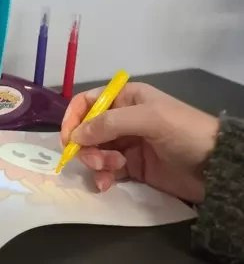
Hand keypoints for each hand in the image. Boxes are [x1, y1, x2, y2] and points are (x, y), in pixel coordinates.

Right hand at [60, 82, 218, 202]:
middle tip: (97, 160)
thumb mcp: (148, 118)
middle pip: (87, 130)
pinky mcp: (132, 167)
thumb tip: (76, 135)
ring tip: (110, 170)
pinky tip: (106, 185)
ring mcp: (126, 144)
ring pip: (94, 151)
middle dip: (86, 146)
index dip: (73, 118)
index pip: (88, 102)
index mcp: (124, 98)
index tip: (67, 139)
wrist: (217, 167)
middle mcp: (121, 119)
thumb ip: (110, 123)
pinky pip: (106, 170)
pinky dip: (102, 177)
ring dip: (95, 162)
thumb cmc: (183, 131)